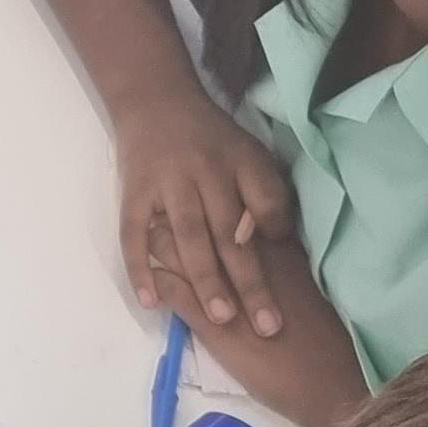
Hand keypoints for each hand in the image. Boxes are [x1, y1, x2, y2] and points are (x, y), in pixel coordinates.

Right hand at [111, 78, 294, 331]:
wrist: (155, 100)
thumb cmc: (211, 137)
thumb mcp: (250, 151)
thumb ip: (267, 192)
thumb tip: (282, 240)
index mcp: (239, 164)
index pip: (264, 203)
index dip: (277, 238)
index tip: (294, 279)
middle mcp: (205, 174)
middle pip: (230, 233)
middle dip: (250, 281)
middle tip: (268, 326)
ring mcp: (166, 185)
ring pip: (189, 238)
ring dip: (205, 279)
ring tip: (222, 318)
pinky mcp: (133, 195)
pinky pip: (133, 236)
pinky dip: (140, 269)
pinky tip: (150, 301)